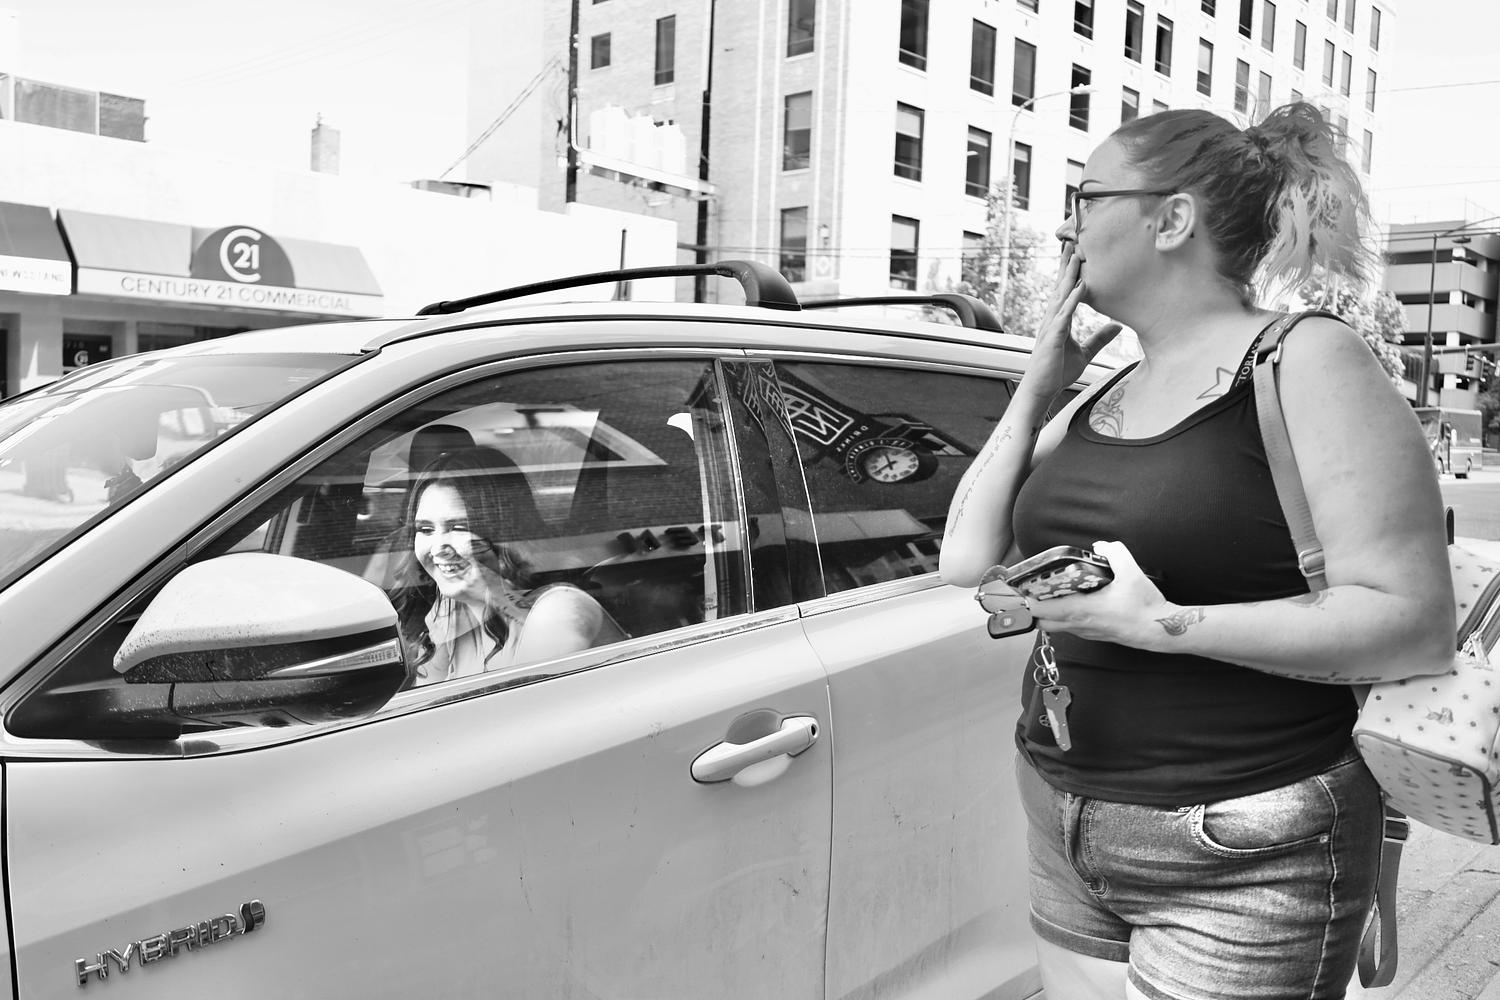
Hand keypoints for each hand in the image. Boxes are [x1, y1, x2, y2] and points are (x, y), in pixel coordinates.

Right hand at [1017, 242, 1122, 401]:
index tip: (1076, 253)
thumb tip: (1117, 326)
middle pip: (1060, 286)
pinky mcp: (1052, 337)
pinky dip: (1072, 299)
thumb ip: (1099, 338)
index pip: (1064, 291)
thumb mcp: (1084, 353)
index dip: (1070, 272)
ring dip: (1069, 275)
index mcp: (1058, 320)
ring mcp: (1050, 326)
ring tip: (1077, 256)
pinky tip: (1081, 286)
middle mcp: (1051, 318)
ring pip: (1060, 295)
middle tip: (1072, 242)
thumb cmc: (1057, 372)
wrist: (1041, 390)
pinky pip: (1064, 314)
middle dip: (1066, 264)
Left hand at [1028, 540, 1170, 649]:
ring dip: (1047, 612)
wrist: (1160, 630)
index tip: (1017, 591)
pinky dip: (1061, 616)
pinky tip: (1070, 601)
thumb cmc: (1146, 607)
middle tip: (1030, 589)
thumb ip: (1115, 554)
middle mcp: (1080, 624)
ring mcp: (1086, 632)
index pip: (1043, 610)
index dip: (1026, 601)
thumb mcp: (1132, 574)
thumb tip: (1101, 546)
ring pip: (1055, 626)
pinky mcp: (1093, 634)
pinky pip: (1069, 627)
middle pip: (1042, 621)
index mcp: (1083, 610)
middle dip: (1032, 607)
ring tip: (1046, 593)